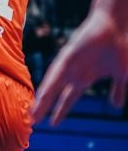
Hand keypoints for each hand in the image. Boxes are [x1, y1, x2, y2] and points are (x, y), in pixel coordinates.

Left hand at [32, 10, 127, 125]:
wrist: (118, 26)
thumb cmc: (119, 48)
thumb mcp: (120, 76)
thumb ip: (116, 90)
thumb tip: (115, 105)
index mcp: (83, 78)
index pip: (67, 98)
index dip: (59, 110)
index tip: (50, 124)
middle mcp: (73, 72)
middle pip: (54, 93)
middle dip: (44, 107)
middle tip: (32, 121)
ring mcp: (69, 62)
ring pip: (52, 83)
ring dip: (43, 98)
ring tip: (33, 112)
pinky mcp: (69, 52)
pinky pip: (57, 70)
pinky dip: (51, 81)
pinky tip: (43, 92)